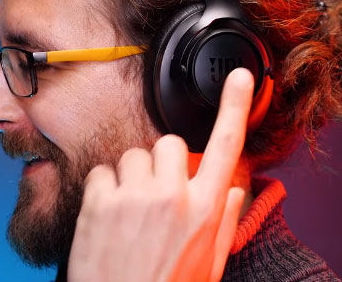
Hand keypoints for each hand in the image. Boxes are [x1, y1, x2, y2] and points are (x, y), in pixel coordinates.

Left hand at [67, 67, 254, 281]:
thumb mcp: (209, 264)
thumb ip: (223, 222)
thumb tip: (231, 190)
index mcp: (205, 209)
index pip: (227, 146)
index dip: (236, 107)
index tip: (241, 78)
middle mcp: (173, 196)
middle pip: (170, 143)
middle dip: (162, 163)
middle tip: (155, 193)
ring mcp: (135, 197)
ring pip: (133, 155)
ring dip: (131, 176)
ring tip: (129, 211)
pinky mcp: (101, 202)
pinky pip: (102, 171)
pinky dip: (103, 189)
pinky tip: (107, 217)